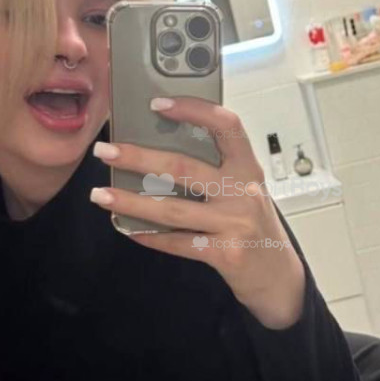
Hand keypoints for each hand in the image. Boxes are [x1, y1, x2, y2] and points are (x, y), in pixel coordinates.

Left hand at [91, 97, 305, 328]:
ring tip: (101, 194)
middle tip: (105, 150)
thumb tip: (157, 154)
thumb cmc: (254, 226)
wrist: (278, 276)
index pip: (226, 126)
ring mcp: (235, 224)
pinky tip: (128, 229)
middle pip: (184, 167)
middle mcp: (243, 192)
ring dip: (130, 201)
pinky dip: (150, 236)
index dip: (193, 110)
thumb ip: (215, 171)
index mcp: (248, 168)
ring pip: (172, 208)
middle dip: (138, 157)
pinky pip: (178, 242)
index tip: (157, 103)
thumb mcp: (244, 190)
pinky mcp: (225, 253)